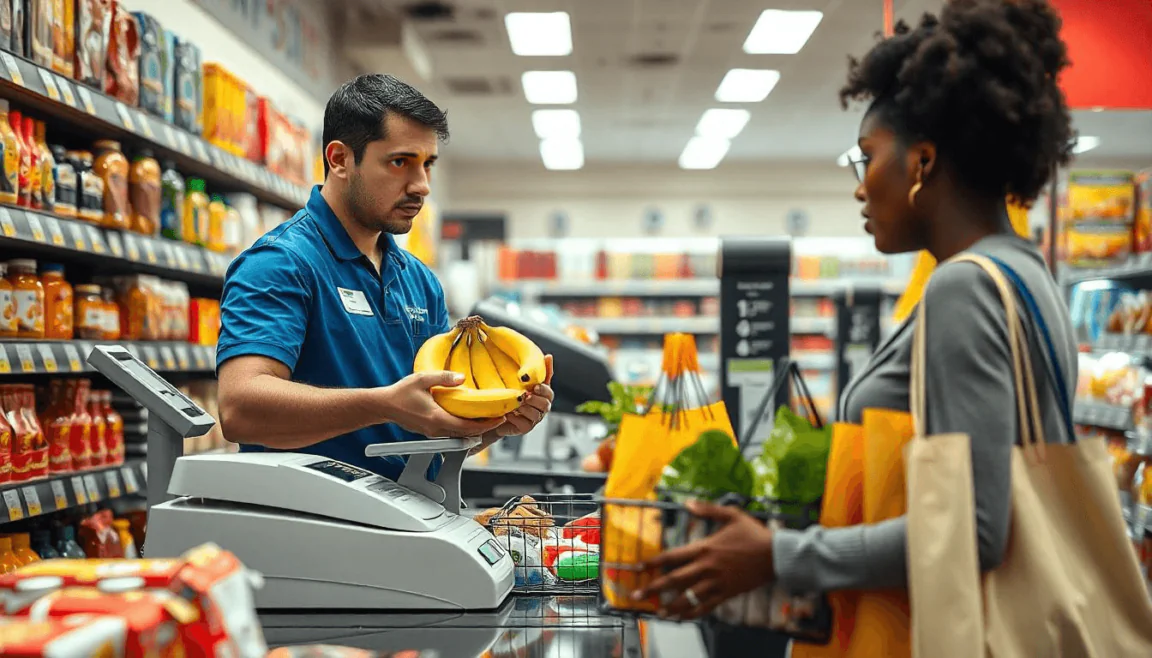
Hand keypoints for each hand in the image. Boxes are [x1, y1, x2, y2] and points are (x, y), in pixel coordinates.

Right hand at [382, 371, 505, 438]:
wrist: (384, 405)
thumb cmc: (400, 393)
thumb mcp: (422, 379)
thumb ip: (443, 378)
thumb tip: (462, 377)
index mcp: (436, 418)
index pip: (468, 427)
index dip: (486, 424)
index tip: (499, 418)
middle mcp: (436, 429)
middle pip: (467, 434)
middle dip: (485, 427)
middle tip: (500, 417)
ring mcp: (433, 433)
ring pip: (460, 435)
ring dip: (475, 428)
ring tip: (489, 418)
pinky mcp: (431, 432)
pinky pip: (452, 433)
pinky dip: (465, 428)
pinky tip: (470, 419)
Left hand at [472, 355, 554, 452]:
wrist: (496, 414)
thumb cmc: (512, 395)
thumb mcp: (523, 381)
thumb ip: (538, 371)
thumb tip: (548, 356)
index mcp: (542, 396)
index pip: (549, 392)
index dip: (544, 389)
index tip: (536, 386)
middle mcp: (540, 408)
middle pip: (546, 405)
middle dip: (536, 399)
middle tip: (526, 395)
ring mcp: (534, 419)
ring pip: (536, 415)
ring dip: (525, 408)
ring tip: (516, 403)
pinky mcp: (525, 428)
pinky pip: (525, 424)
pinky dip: (516, 418)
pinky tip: (508, 414)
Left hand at [633, 500, 775, 619]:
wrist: (776, 555)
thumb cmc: (754, 534)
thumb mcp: (731, 515)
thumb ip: (708, 509)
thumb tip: (688, 503)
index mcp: (704, 548)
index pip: (672, 557)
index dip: (653, 562)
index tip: (638, 567)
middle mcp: (707, 567)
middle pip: (674, 580)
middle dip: (653, 588)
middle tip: (637, 594)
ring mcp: (716, 582)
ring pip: (688, 597)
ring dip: (670, 605)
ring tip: (658, 611)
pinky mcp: (727, 593)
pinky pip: (706, 606)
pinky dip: (693, 613)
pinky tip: (683, 617)